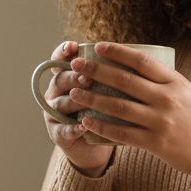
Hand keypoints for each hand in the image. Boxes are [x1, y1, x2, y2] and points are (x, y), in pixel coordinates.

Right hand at [40, 41, 115, 176]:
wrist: (97, 144)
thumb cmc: (106, 112)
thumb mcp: (110, 91)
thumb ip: (114, 75)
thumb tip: (136, 56)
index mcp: (67, 77)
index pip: (60, 60)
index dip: (63, 52)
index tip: (73, 47)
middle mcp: (57, 93)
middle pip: (60, 80)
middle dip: (73, 77)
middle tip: (87, 78)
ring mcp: (54, 114)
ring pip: (60, 104)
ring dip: (74, 103)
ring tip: (87, 102)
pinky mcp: (58, 134)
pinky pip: (63, 130)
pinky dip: (73, 128)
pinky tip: (84, 127)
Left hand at [67, 42, 190, 177]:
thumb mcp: (187, 93)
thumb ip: (164, 83)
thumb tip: (135, 68)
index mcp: (175, 82)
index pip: (141, 61)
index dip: (117, 51)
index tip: (97, 46)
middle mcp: (167, 99)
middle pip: (124, 81)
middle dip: (95, 71)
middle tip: (76, 65)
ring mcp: (160, 121)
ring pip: (118, 107)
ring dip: (92, 99)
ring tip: (74, 92)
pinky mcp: (155, 143)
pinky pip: (121, 133)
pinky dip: (101, 126)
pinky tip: (86, 121)